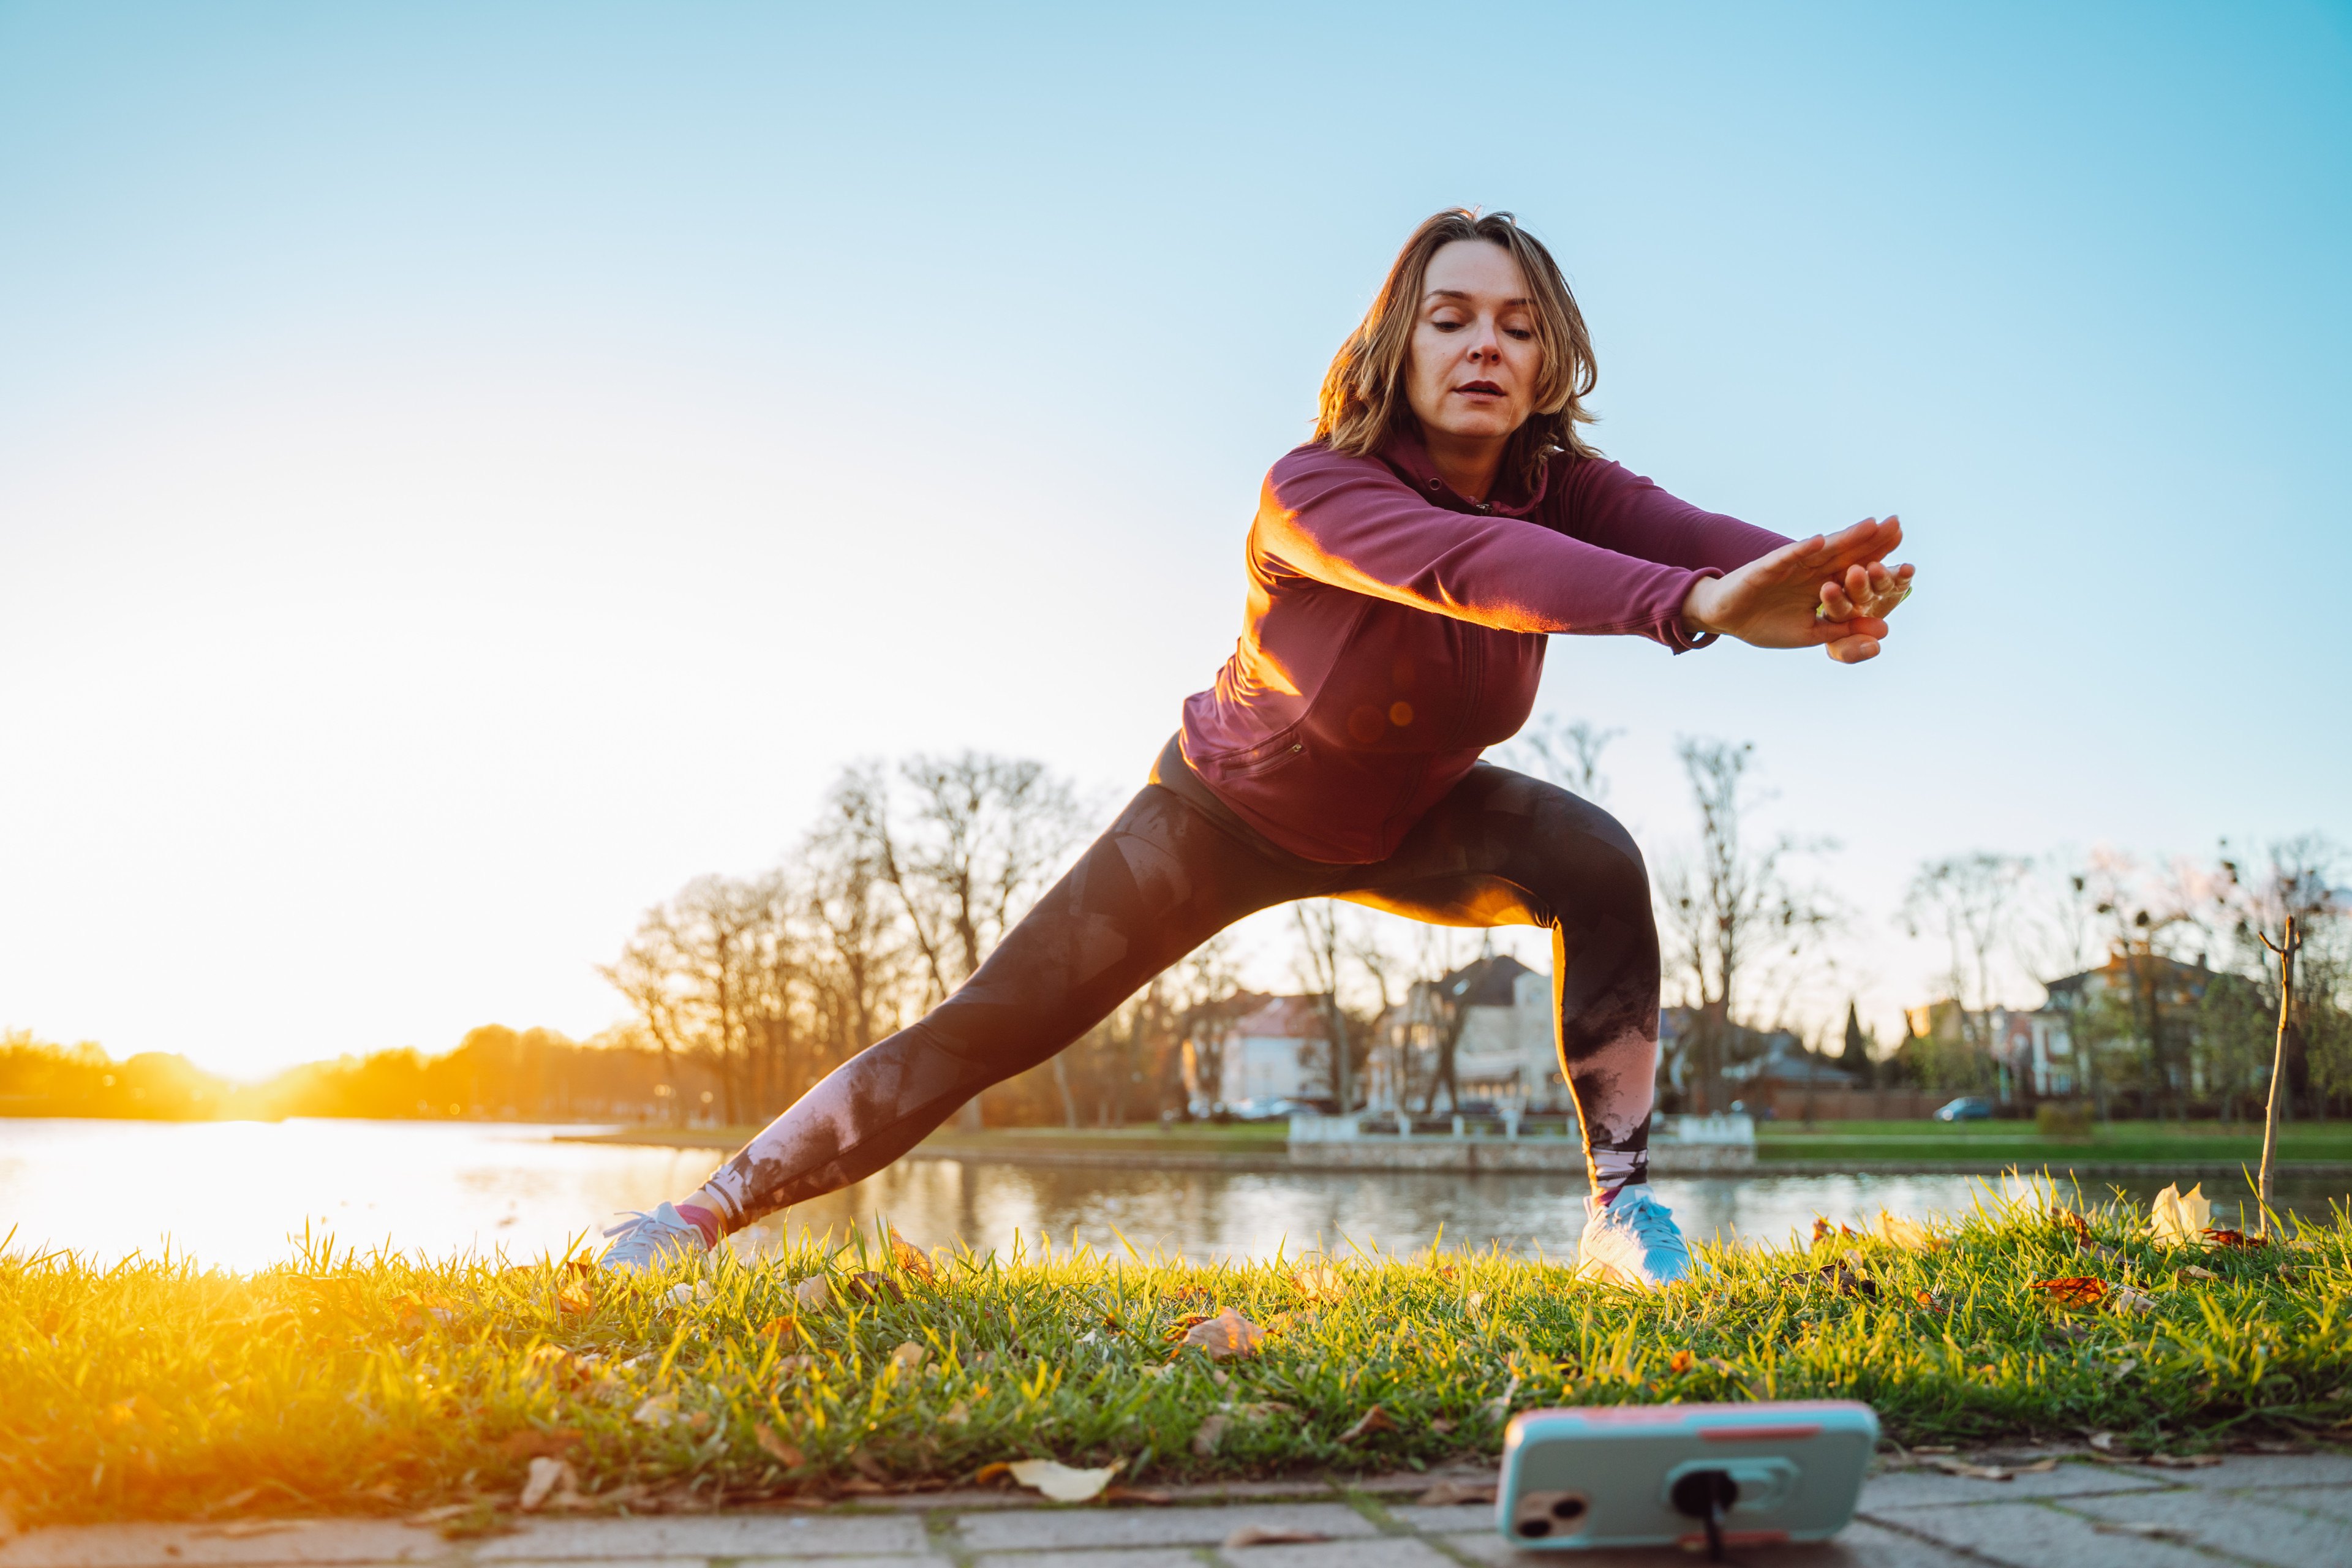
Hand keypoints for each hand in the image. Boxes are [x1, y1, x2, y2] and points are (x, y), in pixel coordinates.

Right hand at [1680, 516, 1914, 663]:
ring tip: (1871, 525)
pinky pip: (1786, 556)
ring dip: (1845, 538)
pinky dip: (1801, 549)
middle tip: (1899, 524)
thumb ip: (1844, 627)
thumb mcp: (1811, 632)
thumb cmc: (1765, 624)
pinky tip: (1820, 541)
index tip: (1908, 560)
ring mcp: (1790, 566)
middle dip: (1872, 540)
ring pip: (1823, 550)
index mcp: (1822, 585)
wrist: (1726, 620)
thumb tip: (1884, 631)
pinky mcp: (1766, 567)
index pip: (1856, 570)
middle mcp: (1811, 571)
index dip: (1880, 562)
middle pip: (1846, 553)